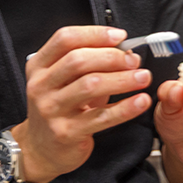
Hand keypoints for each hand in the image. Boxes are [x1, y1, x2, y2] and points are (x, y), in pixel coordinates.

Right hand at [13, 26, 152, 182]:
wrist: (41, 149)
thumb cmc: (61, 108)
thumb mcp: (67, 81)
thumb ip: (90, 63)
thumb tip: (125, 50)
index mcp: (40, 66)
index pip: (65, 39)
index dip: (95, 34)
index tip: (120, 36)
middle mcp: (41, 85)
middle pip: (78, 60)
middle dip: (112, 56)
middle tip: (134, 60)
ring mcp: (51, 110)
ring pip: (90, 86)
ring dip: (122, 79)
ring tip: (143, 77)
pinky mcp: (66, 133)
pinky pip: (100, 117)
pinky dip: (125, 108)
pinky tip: (140, 102)